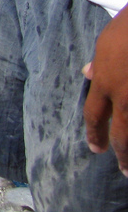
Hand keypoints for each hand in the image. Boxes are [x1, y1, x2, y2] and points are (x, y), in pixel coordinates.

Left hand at [85, 9, 127, 175]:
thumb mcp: (107, 41)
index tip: (96, 149)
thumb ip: (99, 63)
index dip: (95, 133)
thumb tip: (88, 72)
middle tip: (124, 170)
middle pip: (122, 134)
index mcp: (105, 82)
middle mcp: (125, 97)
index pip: (95, 115)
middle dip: (123, 154)